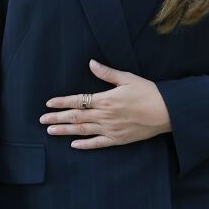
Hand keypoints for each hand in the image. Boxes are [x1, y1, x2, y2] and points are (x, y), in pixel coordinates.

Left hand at [41, 60, 172, 149]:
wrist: (166, 112)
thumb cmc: (148, 92)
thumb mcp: (127, 78)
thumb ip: (107, 73)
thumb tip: (91, 64)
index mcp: (105, 99)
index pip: (78, 100)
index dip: (62, 102)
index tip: (48, 104)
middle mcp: (105, 116)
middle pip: (76, 117)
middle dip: (57, 118)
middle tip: (42, 121)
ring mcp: (110, 129)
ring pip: (83, 130)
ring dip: (65, 131)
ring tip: (51, 131)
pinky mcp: (118, 139)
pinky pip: (98, 143)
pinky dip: (85, 145)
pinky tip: (74, 145)